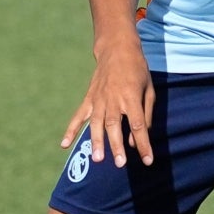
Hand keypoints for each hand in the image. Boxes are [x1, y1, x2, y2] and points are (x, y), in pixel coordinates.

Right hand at [60, 38, 156, 167]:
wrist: (116, 49)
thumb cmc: (137, 70)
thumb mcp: (149, 89)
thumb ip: (146, 114)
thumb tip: (137, 139)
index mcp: (131, 96)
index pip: (138, 124)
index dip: (144, 143)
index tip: (147, 160)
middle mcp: (113, 98)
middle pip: (115, 125)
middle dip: (117, 145)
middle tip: (120, 164)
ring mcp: (98, 98)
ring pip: (96, 123)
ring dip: (96, 141)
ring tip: (97, 159)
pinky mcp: (89, 98)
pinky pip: (79, 116)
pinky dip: (70, 130)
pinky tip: (64, 144)